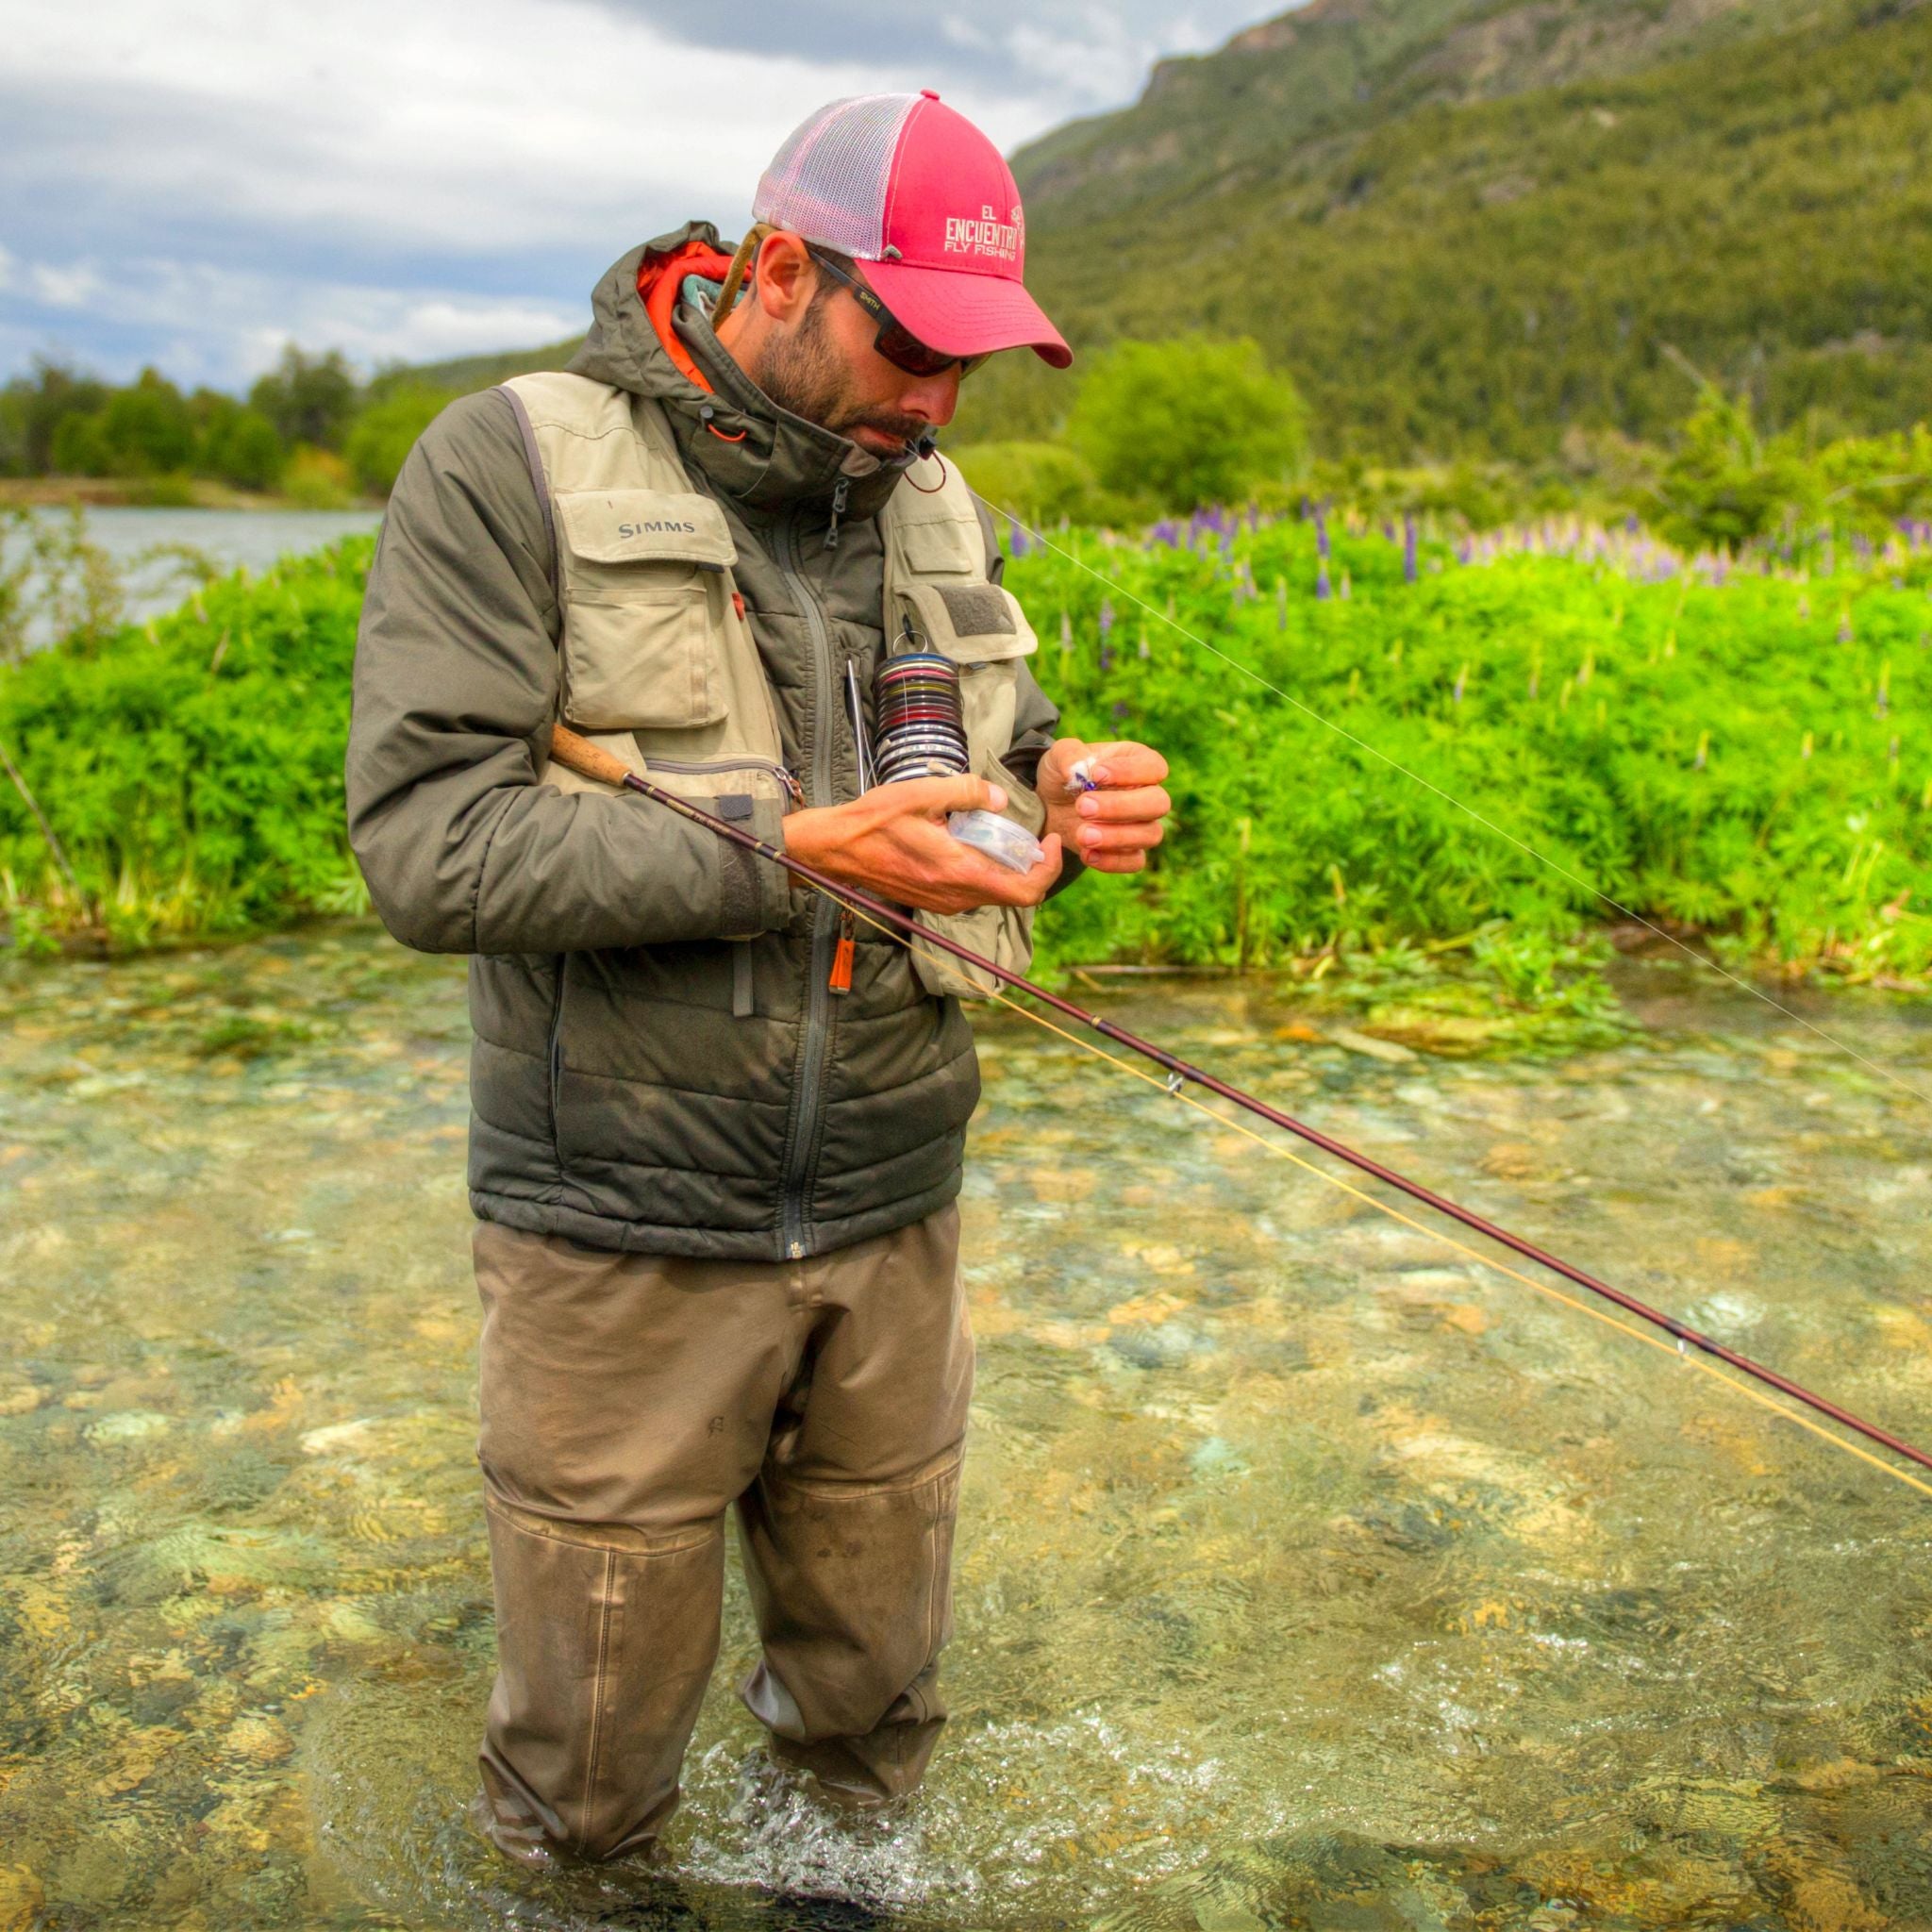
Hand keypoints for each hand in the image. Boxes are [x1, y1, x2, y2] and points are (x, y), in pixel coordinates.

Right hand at [781, 775, 1062, 914]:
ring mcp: (944, 903)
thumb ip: (967, 792)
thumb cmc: (873, 821)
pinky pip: (973, 892)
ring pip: (994, 893)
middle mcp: (957, 896)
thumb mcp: (922, 794)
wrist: (834, 849)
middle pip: (1015, 893)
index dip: (1050, 868)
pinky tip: (972, 843)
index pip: (1026, 890)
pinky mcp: (933, 901)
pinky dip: (985, 871)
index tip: (1050, 841)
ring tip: (1001, 835)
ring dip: (1007, 868)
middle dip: (1031, 866)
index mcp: (961, 872)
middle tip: (1032, 837)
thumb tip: (1000, 800)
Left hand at [1036, 738, 1171, 872]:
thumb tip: (1075, 770)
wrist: (1050, 807)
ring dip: (1117, 837)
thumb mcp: (1058, 756)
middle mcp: (1147, 794)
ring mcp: (1142, 825)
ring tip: (1082, 835)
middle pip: (1158, 803)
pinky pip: (1136, 861)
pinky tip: (1087, 854)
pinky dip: (1113, 861)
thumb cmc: (1063, 775)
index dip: (1130, 772)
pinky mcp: (1129, 851)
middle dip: (1121, 807)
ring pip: (1151, 834)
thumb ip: (1068, 755)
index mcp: (1138, 762)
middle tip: (1082, 807)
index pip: (1154, 766)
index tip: (1096, 775)